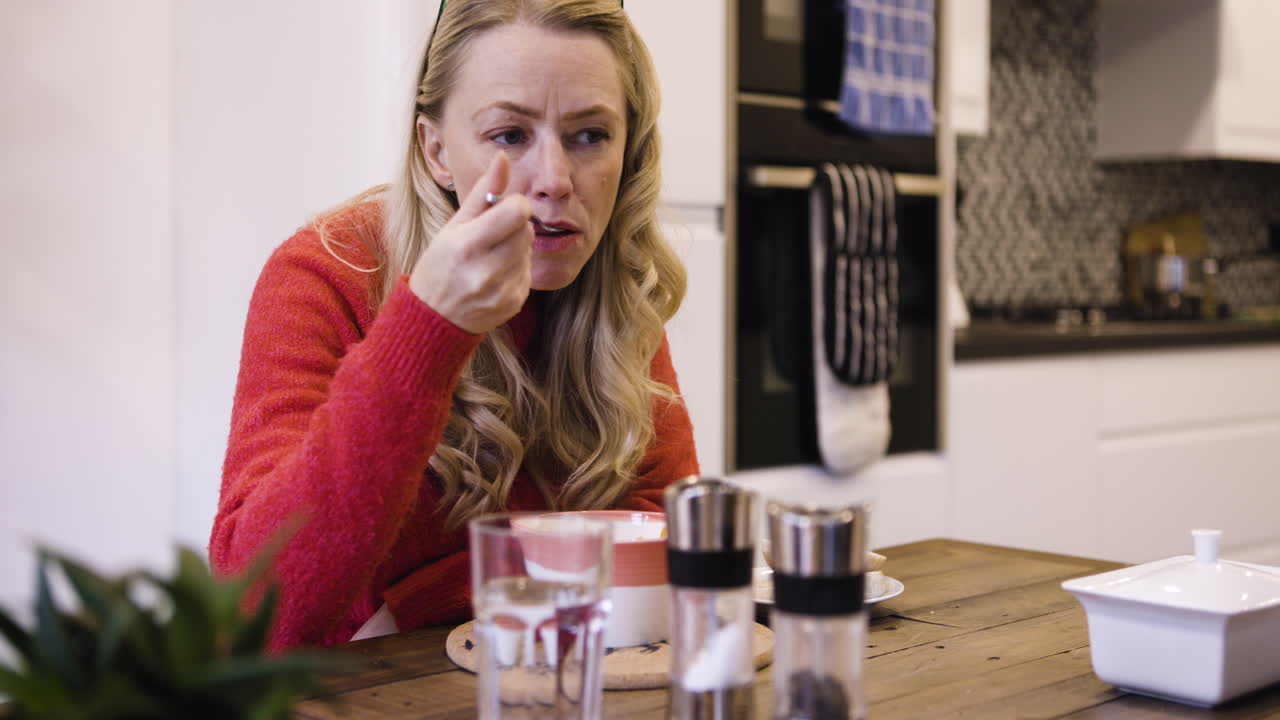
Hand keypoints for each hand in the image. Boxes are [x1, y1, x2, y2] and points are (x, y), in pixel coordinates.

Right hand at [409, 152, 533, 333]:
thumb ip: (483, 192)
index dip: (515, 205)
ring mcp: (500, 291)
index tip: (503, 210)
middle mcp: (485, 271)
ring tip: (491, 257)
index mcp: (466, 245)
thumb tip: (503, 156)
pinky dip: (517, 270)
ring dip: (517, 249)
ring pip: (529, 251)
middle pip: (527, 231)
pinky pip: (529, 274)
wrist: (433, 317)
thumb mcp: (454, 225)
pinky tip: (494, 276)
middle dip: (515, 227)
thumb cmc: (441, 265)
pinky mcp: (513, 304)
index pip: (517, 212)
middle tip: (493, 235)